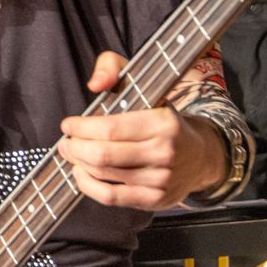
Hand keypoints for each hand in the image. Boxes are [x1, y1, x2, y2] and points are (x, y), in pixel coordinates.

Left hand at [57, 52, 226, 209]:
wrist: (200, 155)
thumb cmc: (163, 119)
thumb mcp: (143, 83)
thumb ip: (113, 67)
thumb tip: (95, 83)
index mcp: (163, 123)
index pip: (110, 128)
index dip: (81, 127)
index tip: (68, 124)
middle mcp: (164, 152)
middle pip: (103, 154)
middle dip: (75, 147)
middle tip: (66, 142)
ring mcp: (160, 179)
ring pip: (103, 175)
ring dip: (78, 164)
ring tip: (72, 153)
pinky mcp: (155, 199)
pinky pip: (111, 198)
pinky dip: (88, 186)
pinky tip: (82, 173)